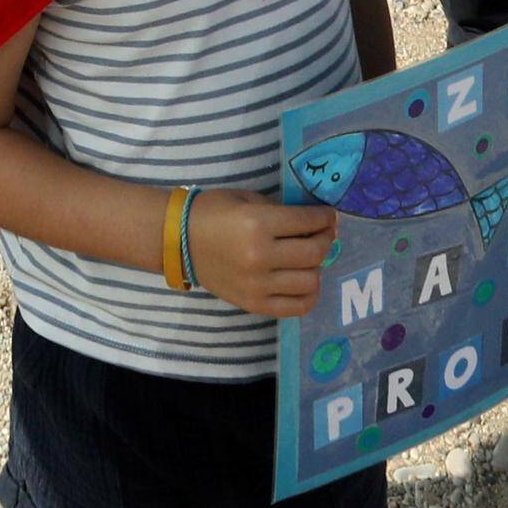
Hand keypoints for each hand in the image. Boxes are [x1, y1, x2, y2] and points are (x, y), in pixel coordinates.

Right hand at [188, 193, 342, 318]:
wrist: (179, 241)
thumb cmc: (213, 212)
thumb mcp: (248, 200)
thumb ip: (281, 211)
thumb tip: (315, 222)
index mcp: (258, 224)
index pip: (308, 223)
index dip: (325, 217)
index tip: (329, 215)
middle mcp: (260, 257)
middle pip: (314, 253)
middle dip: (326, 239)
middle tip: (324, 233)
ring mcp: (258, 285)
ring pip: (310, 280)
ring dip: (317, 266)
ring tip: (310, 257)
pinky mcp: (254, 304)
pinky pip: (297, 306)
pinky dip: (309, 294)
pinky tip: (305, 281)